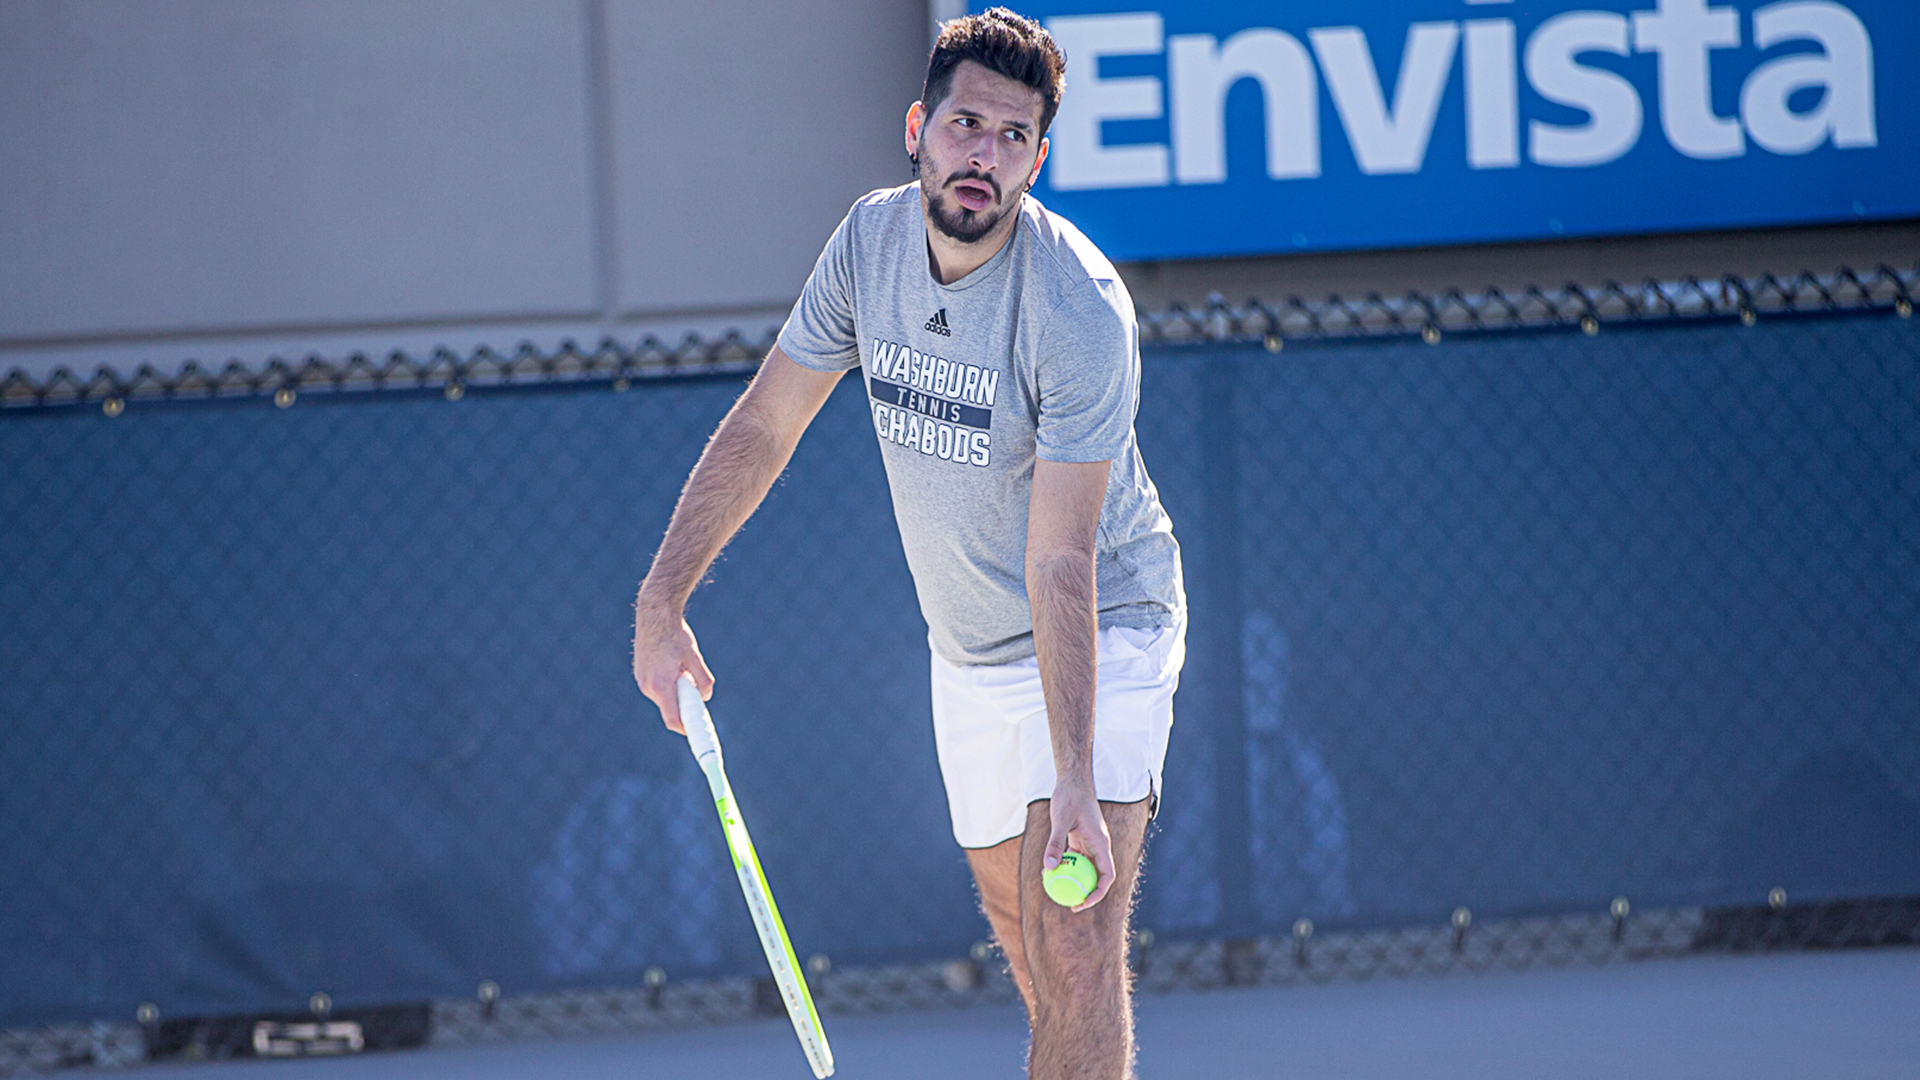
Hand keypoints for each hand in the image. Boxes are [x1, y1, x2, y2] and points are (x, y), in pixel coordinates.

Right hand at [632, 596, 713, 734]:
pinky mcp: (640, 674)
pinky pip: (657, 688)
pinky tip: (673, 664)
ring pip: (664, 698)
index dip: (686, 729)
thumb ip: (703, 681)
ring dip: (676, 692)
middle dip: (684, 705)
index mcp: (661, 686)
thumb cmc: (676, 635)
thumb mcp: (695, 657)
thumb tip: (705, 697)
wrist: (655, 614)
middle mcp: (648, 687)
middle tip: (697, 692)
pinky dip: (668, 684)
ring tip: (683, 667)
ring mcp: (641, 681)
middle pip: (669, 709)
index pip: (673, 720)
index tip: (697, 732)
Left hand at [1043, 774, 1115, 912]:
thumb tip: (1048, 869)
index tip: (1083, 903)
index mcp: (1101, 843)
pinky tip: (1048, 872)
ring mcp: (1089, 843)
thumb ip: (1055, 843)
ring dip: (1074, 880)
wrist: (1072, 780)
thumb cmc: (1069, 797)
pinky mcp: (1079, 840)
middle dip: (1087, 894)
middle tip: (1071, 906)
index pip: (1107, 875)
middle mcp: (1098, 845)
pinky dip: (1064, 866)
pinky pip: (1074, 859)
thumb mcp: (1060, 820)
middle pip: (1098, 876)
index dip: (1098, 893)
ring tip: (1056, 891)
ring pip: (1085, 869)